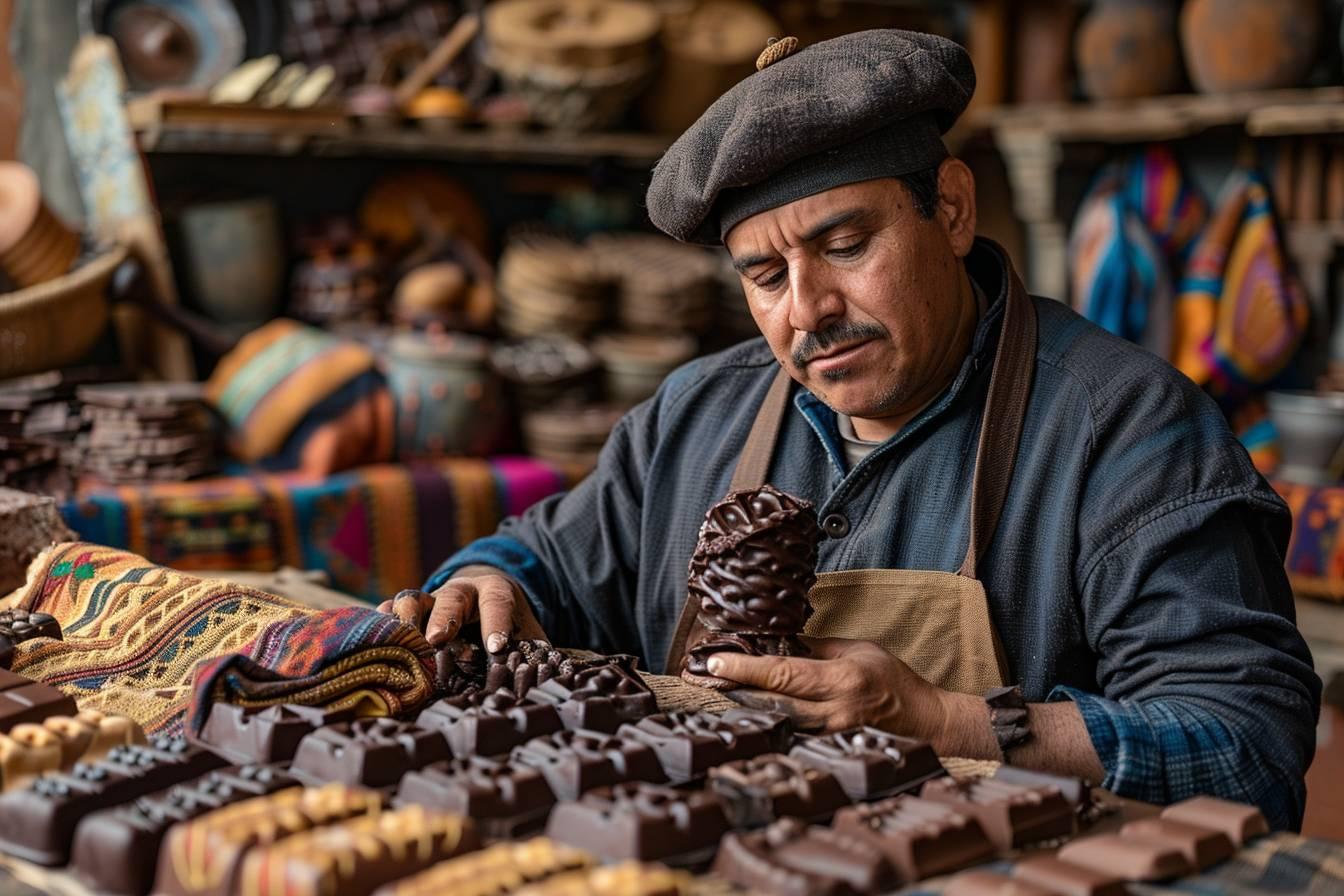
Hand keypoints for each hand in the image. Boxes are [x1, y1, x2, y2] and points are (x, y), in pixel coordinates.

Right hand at [376, 565, 547, 647]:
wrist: (487, 597)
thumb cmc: (509, 625)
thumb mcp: (528, 635)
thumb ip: (535, 657)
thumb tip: (545, 689)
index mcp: (495, 593)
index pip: (498, 602)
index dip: (497, 623)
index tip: (497, 646)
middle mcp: (459, 592)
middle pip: (451, 597)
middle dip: (445, 617)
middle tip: (437, 640)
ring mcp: (430, 600)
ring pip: (413, 598)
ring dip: (405, 620)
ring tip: (400, 643)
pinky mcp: (406, 613)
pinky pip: (386, 612)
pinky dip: (378, 626)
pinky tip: (370, 643)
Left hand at [707, 636, 947, 736]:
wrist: (926, 722)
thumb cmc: (893, 680)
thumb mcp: (857, 650)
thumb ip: (815, 649)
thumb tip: (776, 643)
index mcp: (841, 681)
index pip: (782, 674)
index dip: (745, 669)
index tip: (715, 662)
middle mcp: (833, 712)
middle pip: (770, 704)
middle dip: (733, 691)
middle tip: (700, 680)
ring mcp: (831, 736)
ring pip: (776, 723)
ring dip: (744, 710)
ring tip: (714, 695)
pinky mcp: (830, 749)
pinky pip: (791, 736)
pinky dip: (767, 725)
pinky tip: (747, 717)